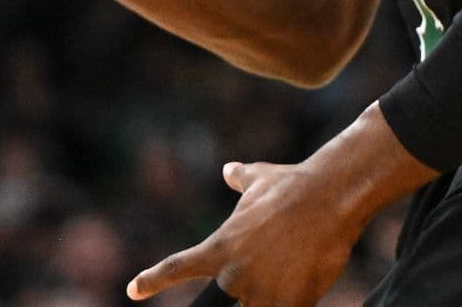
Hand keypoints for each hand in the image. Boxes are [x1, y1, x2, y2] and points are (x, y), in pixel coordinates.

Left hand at [131, 105, 434, 306]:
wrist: (329, 197)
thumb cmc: (291, 185)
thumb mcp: (258, 179)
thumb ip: (239, 179)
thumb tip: (228, 169)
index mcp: (219, 247)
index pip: (176, 267)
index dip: (152, 281)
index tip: (133, 289)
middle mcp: (234, 275)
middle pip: (220, 305)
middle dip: (236, 294)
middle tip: (261, 266)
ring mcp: (261, 294)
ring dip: (269, 296)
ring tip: (289, 267)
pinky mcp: (291, 303)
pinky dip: (295, 300)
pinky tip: (307, 280)